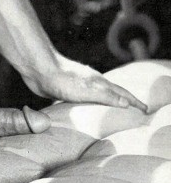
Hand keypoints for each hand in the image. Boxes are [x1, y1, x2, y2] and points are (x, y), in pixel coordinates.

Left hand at [22, 53, 147, 111]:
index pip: (121, 92)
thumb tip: (127, 104)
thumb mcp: (87, 90)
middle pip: (112, 92)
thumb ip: (106, 96)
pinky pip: (83, 100)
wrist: (38, 69)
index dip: (134, 101)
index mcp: (98, 81)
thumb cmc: (62, 79)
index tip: (145, 109)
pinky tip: (84, 112)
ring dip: (106, 103)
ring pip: (97, 96)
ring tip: (112, 113)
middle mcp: (90, 82)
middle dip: (124, 100)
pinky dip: (90, 106)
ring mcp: (78, 85)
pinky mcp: (65, 89)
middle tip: (135, 110)